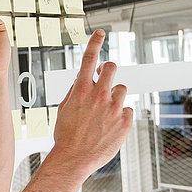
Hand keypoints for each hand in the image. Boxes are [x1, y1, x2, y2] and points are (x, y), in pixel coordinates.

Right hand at [52, 30, 132, 176]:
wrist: (73, 158)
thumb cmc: (66, 134)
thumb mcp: (64, 107)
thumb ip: (76, 90)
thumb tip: (85, 78)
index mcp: (81, 90)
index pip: (90, 58)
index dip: (95, 42)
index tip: (100, 33)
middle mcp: (99, 95)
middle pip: (112, 68)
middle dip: (108, 70)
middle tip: (105, 77)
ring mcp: (114, 108)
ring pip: (121, 90)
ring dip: (114, 96)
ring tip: (103, 112)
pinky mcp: (124, 122)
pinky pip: (127, 110)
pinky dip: (120, 115)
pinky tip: (109, 126)